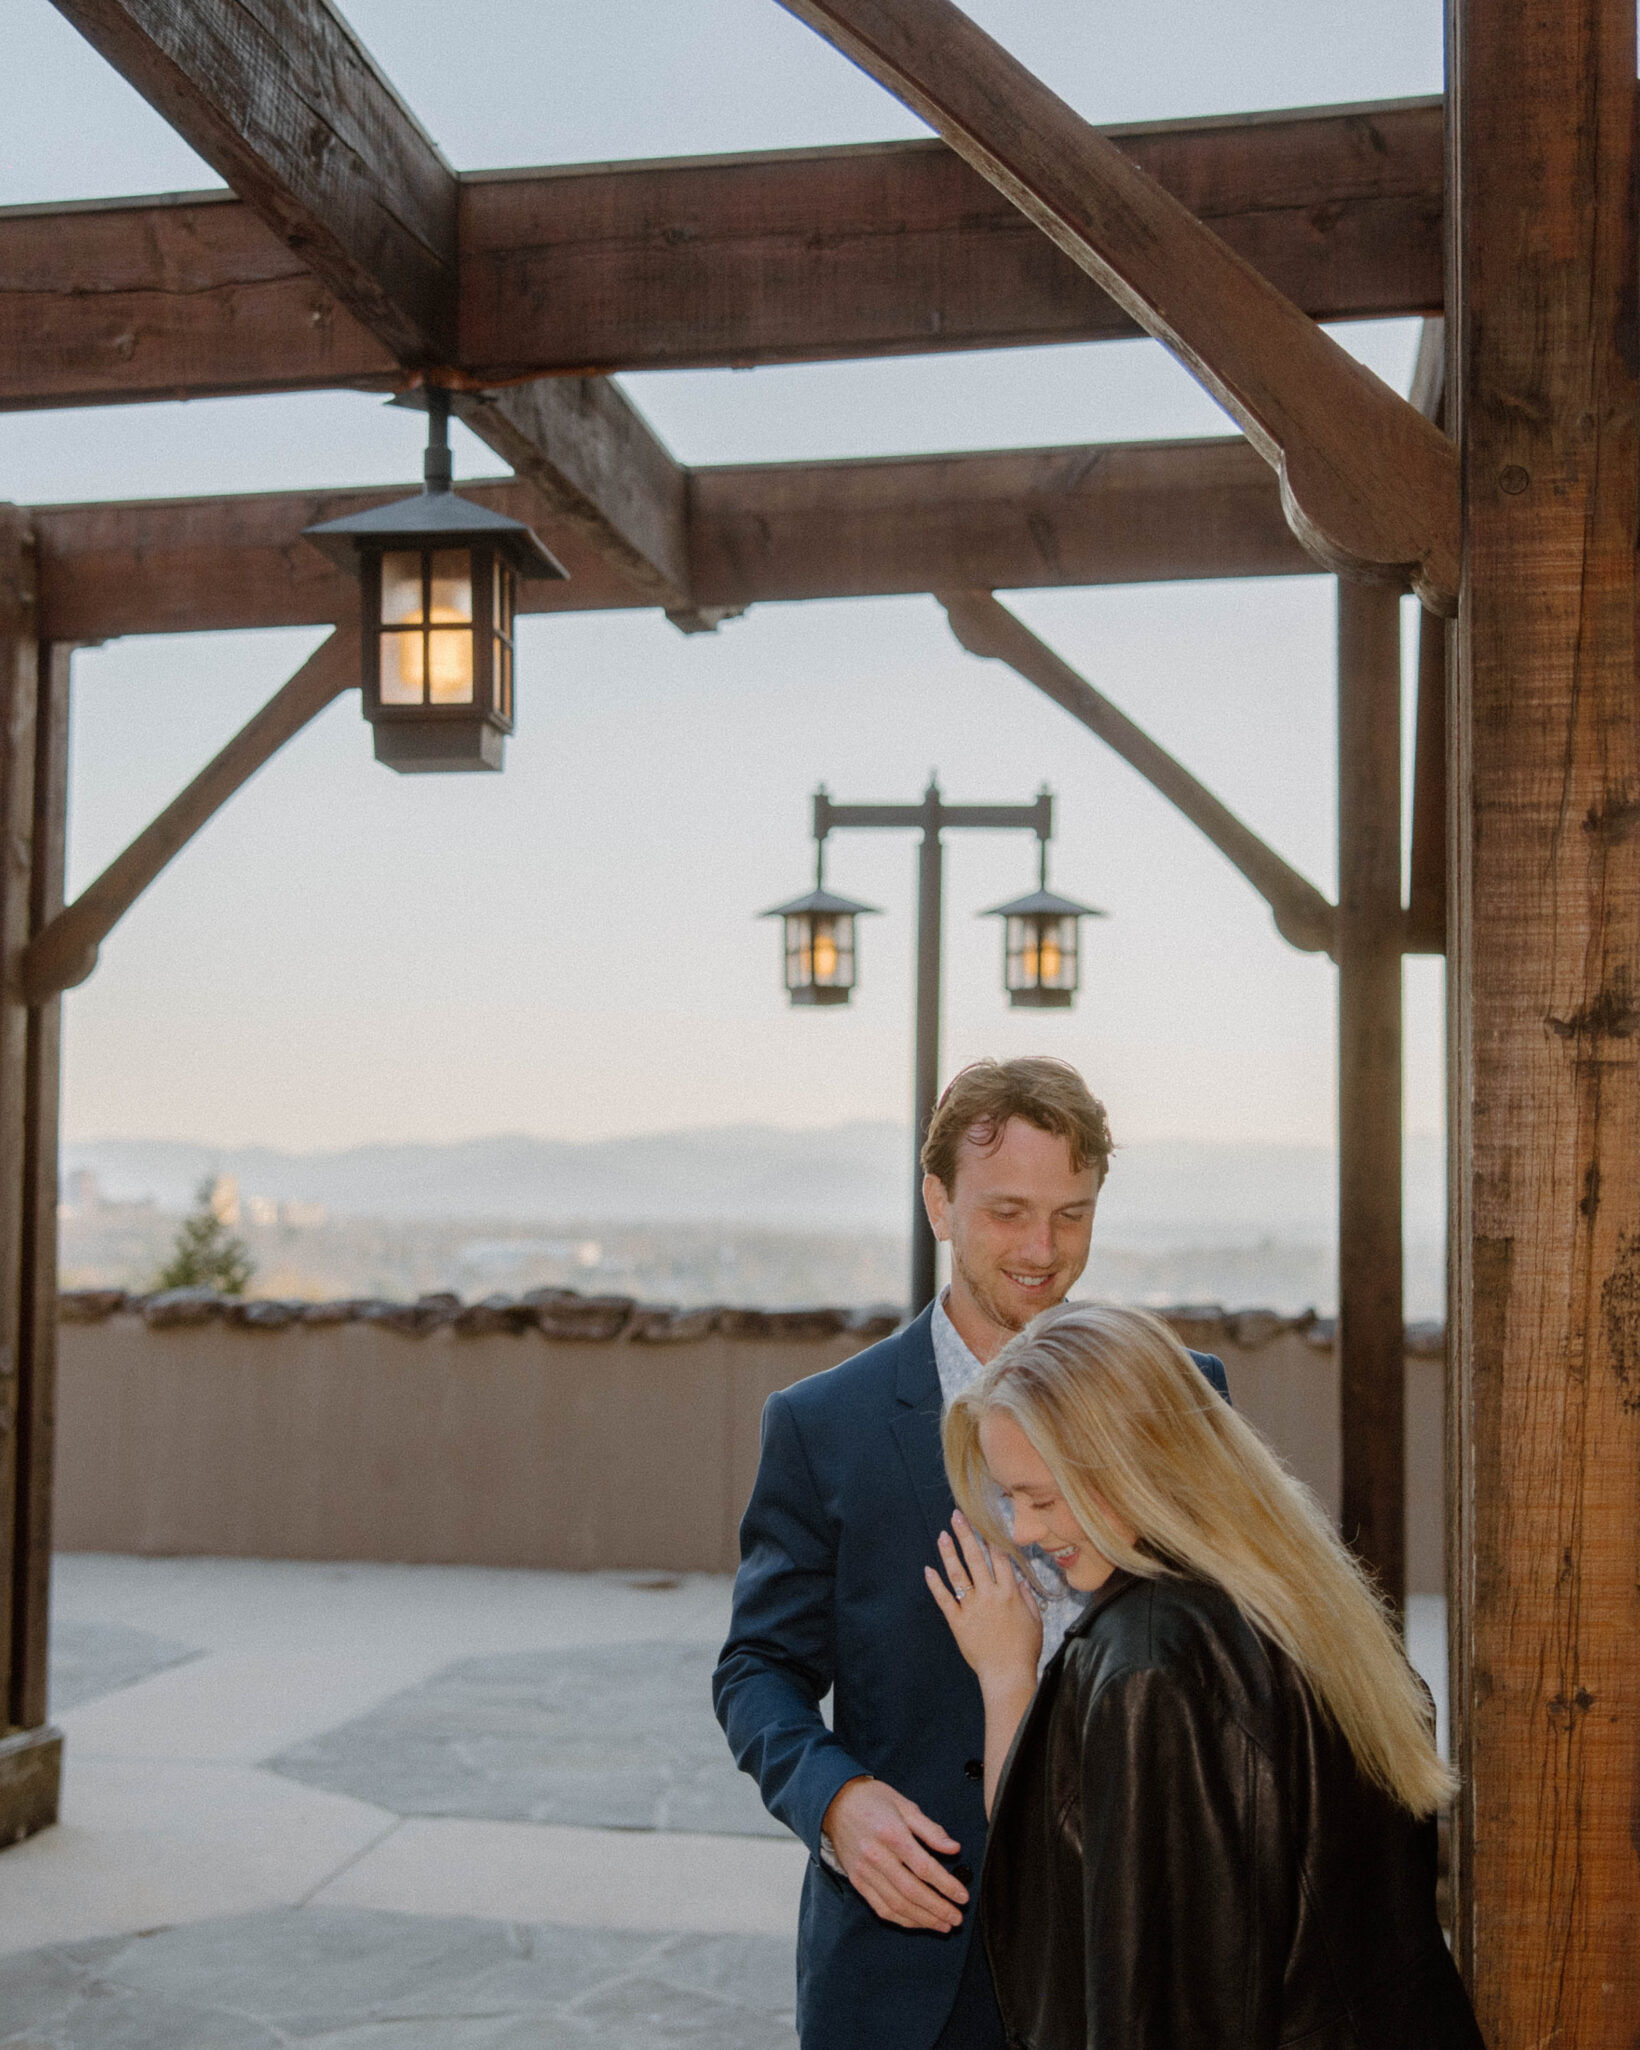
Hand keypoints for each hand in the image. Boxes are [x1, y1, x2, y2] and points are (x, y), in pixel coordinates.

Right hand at [821, 1776, 967, 1931]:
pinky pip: (881, 1908)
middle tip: (957, 1918)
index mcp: (892, 1833)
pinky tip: (918, 1922)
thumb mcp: (905, 1805)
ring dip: (923, 1919)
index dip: (946, 1885)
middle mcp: (876, 1856)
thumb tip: (954, 1849)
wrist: (835, 1802)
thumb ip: (930, 1830)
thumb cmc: (874, 1800)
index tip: (963, 1896)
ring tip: (943, 1925)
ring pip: (897, 1905)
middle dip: (938, 1909)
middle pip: (912, 1891)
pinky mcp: (857, 1881)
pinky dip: (902, 1920)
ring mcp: (864, 1871)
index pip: (924, 1868)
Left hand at [925, 1510, 1042, 1686]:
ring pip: (958, 1574)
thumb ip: (1027, 1598)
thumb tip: (1020, 1581)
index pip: (999, 1558)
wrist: (1007, 1674)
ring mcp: (971, 1607)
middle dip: (966, 1534)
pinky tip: (928, 1570)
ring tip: (942, 1535)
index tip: (985, 1521)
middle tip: (957, 1516)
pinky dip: (935, 1585)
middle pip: (976, 1558)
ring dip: (949, 1553)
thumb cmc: (1024, 1650)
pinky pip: (944, 1600)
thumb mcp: (1035, 1621)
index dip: (992, 1537)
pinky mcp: (957, 1622)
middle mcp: (989, 1595)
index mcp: (1009, 1593)